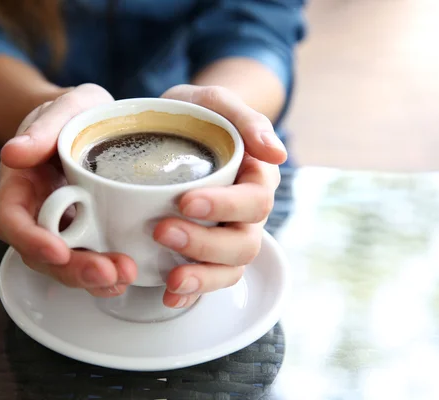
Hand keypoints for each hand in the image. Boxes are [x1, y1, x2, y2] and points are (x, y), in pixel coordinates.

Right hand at [0, 84, 137, 296]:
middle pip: (41, 254)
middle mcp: (37, 212)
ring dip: (93, 278)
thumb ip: (42, 129)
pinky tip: (128, 275)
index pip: (10, 221)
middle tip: (108, 273)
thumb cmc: (74, 112)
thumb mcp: (64, 108)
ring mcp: (63, 225)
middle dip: (73, 270)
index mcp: (20, 184)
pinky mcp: (88, 231)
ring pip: (66, 264)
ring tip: (125, 275)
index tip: (58, 250)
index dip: (30, 240)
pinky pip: (90, 257)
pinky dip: (107, 272)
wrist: (94, 121)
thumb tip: (13, 154)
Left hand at [156, 84, 286, 307]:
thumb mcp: (212, 101)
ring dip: (202, 275)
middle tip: (163, 230)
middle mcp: (246, 213)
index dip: (225, 207)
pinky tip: (169, 293)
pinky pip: (208, 279)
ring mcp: (228, 234)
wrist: (172, 127)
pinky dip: (191, 291)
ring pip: (230, 268)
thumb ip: (243, 117)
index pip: (254, 201)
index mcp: (255, 177)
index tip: (186, 201)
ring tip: (171, 278)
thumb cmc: (195, 115)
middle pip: (244, 242)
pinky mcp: (205, 251)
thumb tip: (275, 152)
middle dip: (205, 243)